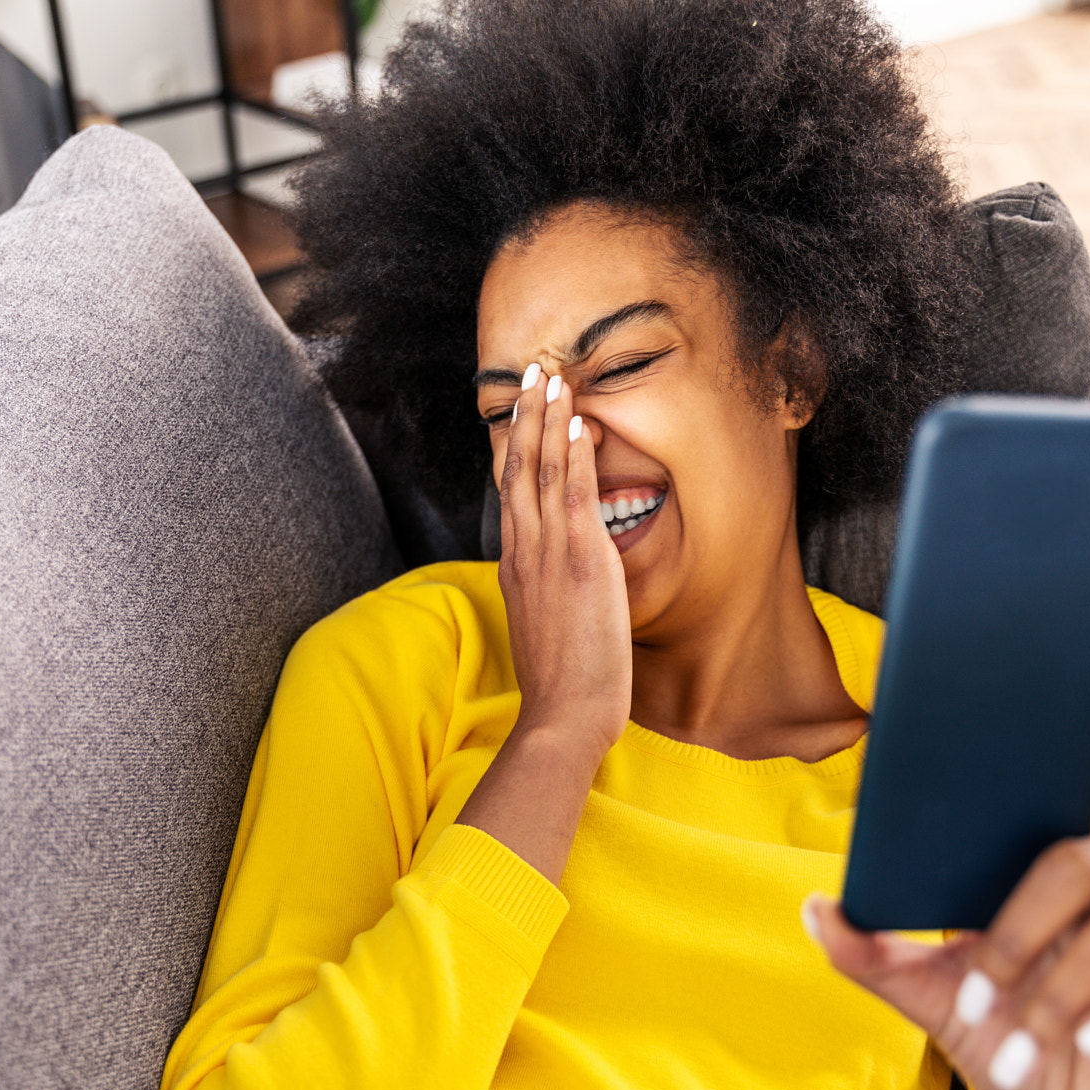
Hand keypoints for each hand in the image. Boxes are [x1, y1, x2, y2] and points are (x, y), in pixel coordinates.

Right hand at [491, 363, 632, 765]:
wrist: (562, 717)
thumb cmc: (563, 685)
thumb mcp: (550, 627)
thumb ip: (553, 593)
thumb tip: (568, 578)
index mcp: (515, 567)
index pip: (512, 493)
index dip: (517, 447)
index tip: (523, 412)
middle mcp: (523, 552)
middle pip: (518, 469)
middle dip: (525, 417)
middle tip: (532, 371)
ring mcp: (547, 554)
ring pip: (539, 472)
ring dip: (547, 421)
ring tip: (553, 378)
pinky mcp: (578, 561)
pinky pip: (572, 494)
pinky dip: (573, 456)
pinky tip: (578, 423)